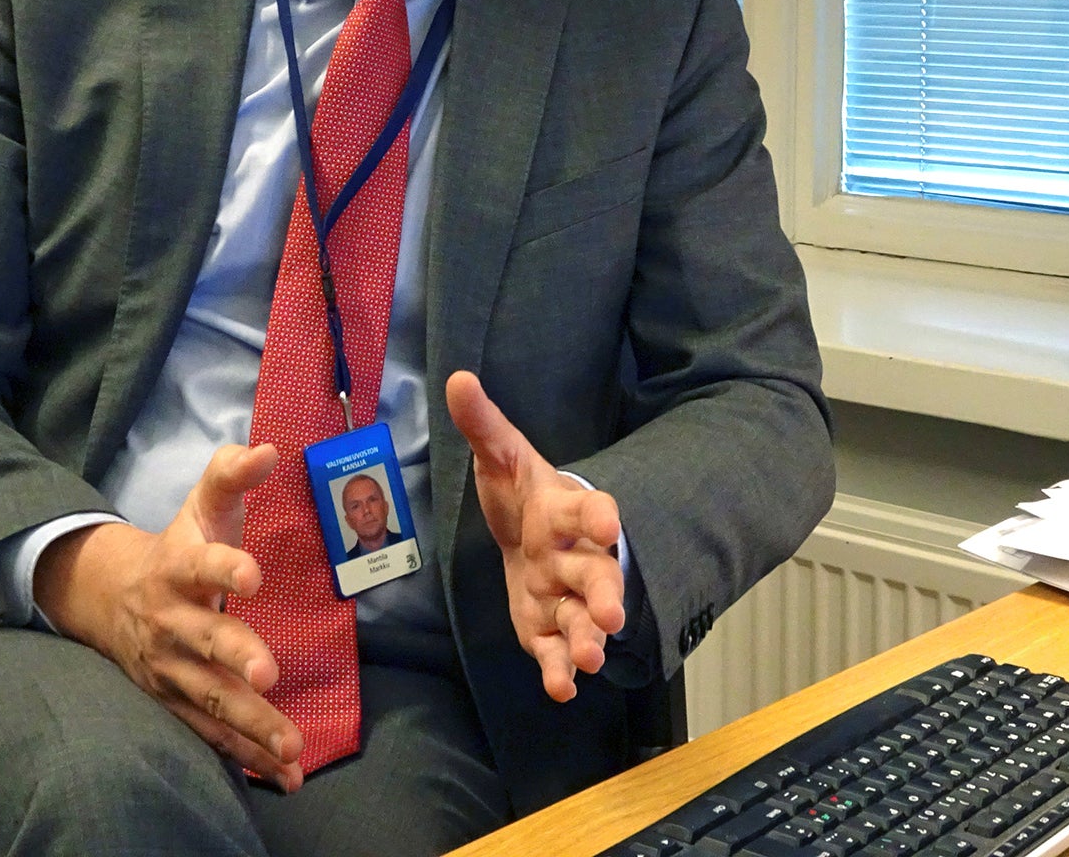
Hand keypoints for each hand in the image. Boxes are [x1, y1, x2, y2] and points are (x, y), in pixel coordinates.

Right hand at [34, 444, 305, 789]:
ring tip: (290, 745)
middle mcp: (171, 621)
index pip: (201, 565)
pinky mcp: (175, 701)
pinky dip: (246, 756)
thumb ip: (232, 474)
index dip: (225, 568)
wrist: (110, 596)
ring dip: (250, 723)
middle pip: (204, 641)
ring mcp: (170, 668)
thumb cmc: (177, 547)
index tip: (253, 574)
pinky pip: (212, 733)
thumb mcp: (202, 505)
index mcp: (177, 569)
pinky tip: (284, 775)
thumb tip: (270, 448)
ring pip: (211, 698)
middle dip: (234, 657)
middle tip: (266, 672)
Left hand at [445, 370, 625, 701]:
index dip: (598, 515)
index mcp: (563, 512)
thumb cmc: (521, 494)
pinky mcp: (546, 626)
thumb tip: (457, 379)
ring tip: (590, 659)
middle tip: (612, 616)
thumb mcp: (501, 455)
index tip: (609, 521)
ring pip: (582, 619)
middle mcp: (573, 556)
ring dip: (587, 639)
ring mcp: (563, 595)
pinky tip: (562, 689)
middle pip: (595, 576)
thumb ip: (482, 424)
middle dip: (604, 595)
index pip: (587, 510)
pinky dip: (560, 669)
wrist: (528, 533)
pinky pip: (556, 649)